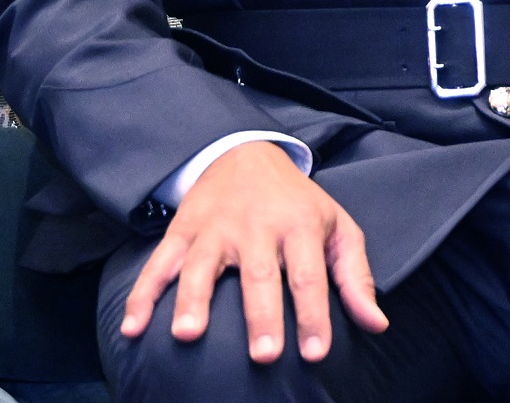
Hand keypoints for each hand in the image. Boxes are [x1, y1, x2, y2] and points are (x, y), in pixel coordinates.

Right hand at [119, 140, 385, 363]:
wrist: (246, 152)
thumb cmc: (298, 204)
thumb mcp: (338, 228)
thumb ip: (355, 276)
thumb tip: (377, 324)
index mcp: (300, 226)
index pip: (310, 275)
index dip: (314, 315)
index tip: (316, 353)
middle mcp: (257, 226)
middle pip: (260, 274)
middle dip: (261, 315)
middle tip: (263, 355)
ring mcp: (215, 228)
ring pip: (202, 265)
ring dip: (193, 300)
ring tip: (187, 335)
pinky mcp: (182, 231)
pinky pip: (158, 263)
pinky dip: (143, 294)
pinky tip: (132, 327)